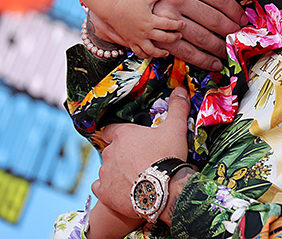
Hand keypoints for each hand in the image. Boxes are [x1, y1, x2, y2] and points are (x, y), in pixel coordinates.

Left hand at [91, 87, 192, 216]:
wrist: (165, 191)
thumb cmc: (168, 156)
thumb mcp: (176, 128)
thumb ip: (177, 108)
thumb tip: (180, 89)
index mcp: (123, 135)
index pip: (111, 130)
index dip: (120, 135)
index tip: (131, 141)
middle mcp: (110, 152)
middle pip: (111, 150)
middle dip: (121, 155)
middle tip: (139, 161)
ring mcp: (105, 173)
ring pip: (106, 169)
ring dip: (116, 172)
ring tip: (134, 178)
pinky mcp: (104, 192)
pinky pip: (100, 187)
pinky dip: (109, 189)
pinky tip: (121, 191)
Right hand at [108, 0, 183, 58]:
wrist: (113, 9)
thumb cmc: (130, 2)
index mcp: (150, 20)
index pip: (168, 25)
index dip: (177, 25)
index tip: (182, 24)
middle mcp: (145, 31)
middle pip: (163, 38)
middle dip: (173, 38)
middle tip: (179, 36)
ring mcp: (138, 39)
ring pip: (151, 51)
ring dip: (160, 53)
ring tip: (167, 52)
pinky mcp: (131, 42)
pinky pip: (139, 53)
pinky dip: (146, 56)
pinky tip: (151, 55)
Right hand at [118, 0, 246, 70]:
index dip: (235, 10)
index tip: (242, 18)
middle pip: (213, 20)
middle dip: (231, 31)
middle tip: (241, 36)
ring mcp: (166, 20)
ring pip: (201, 37)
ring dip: (219, 47)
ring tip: (230, 51)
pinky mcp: (157, 36)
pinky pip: (184, 51)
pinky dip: (201, 59)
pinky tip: (212, 62)